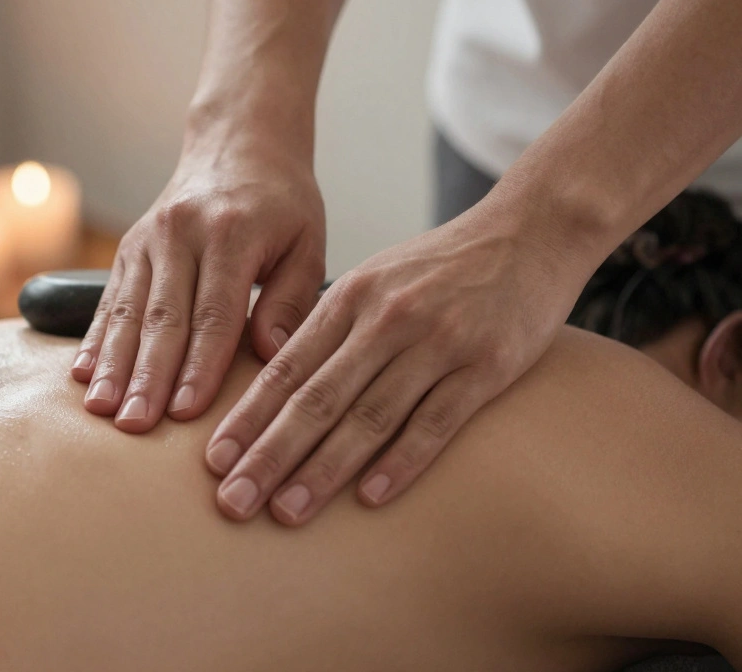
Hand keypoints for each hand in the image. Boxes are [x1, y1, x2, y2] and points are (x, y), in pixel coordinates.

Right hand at [72, 142, 326, 432]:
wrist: (238, 142)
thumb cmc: (281, 202)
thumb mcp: (308, 241)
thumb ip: (292, 299)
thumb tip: (270, 355)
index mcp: (233, 232)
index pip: (215, 312)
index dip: (200, 365)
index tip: (187, 411)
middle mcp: (182, 232)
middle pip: (163, 316)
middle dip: (147, 375)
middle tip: (135, 424)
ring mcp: (149, 238)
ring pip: (128, 310)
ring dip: (113, 364)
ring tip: (102, 409)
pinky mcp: (128, 247)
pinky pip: (109, 298)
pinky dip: (95, 339)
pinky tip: (83, 376)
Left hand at [206, 205, 589, 524]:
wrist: (530, 232)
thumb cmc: (439, 268)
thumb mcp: (373, 280)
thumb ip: (327, 328)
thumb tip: (273, 385)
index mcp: (349, 298)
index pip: (285, 368)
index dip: (247, 417)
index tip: (214, 461)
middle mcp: (385, 319)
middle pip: (316, 398)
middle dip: (268, 454)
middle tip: (233, 501)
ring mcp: (437, 342)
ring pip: (368, 416)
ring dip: (324, 470)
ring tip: (287, 512)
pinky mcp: (487, 365)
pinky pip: (436, 421)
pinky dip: (402, 461)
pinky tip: (370, 497)